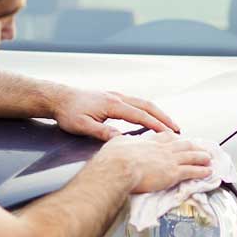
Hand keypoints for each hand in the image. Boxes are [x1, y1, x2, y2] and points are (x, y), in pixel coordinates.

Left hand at [51, 86, 179, 140]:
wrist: (58, 97)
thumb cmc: (68, 113)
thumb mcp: (83, 126)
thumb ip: (103, 132)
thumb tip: (122, 140)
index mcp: (113, 105)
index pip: (141, 115)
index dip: (157, 125)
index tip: (170, 134)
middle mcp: (118, 97)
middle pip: (148, 106)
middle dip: (164, 118)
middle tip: (177, 129)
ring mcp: (116, 96)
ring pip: (143, 103)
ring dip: (158, 113)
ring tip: (169, 125)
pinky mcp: (113, 97)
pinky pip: (136, 103)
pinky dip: (148, 111)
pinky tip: (150, 118)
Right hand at [98, 134, 211, 192]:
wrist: (119, 168)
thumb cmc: (114, 158)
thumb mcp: (116, 143)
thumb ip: (121, 141)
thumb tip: (117, 139)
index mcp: (148, 142)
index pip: (165, 137)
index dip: (173, 138)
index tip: (178, 137)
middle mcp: (162, 149)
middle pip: (182, 145)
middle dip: (193, 146)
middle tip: (200, 147)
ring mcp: (169, 160)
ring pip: (191, 156)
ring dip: (201, 157)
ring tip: (209, 157)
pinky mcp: (173, 173)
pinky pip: (192, 171)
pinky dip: (202, 171)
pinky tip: (208, 171)